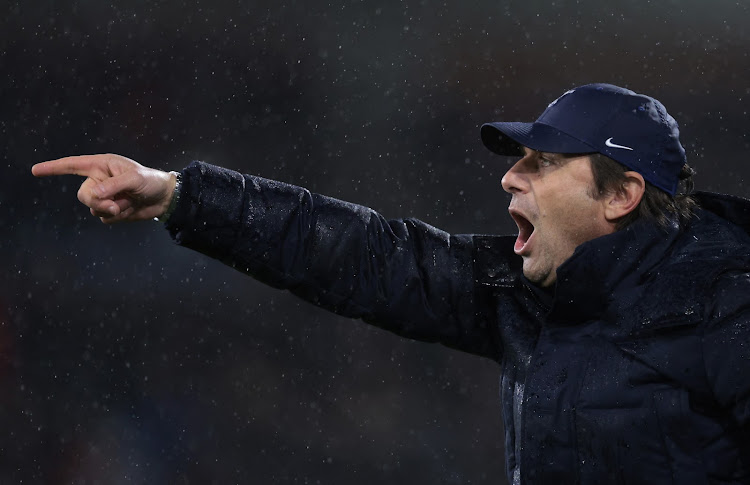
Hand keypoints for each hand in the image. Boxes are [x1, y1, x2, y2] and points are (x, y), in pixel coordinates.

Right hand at [31, 154, 176, 223]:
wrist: (164, 198)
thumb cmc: (150, 181)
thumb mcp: (134, 179)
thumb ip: (114, 185)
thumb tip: (95, 194)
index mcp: (101, 165)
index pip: (73, 165)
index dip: (54, 168)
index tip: (36, 170)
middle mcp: (99, 180)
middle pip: (84, 195)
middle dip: (99, 203)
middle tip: (117, 204)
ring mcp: (104, 196)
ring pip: (94, 209)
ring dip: (113, 209)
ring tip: (129, 202)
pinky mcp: (110, 210)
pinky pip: (105, 218)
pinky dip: (118, 216)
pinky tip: (130, 208)